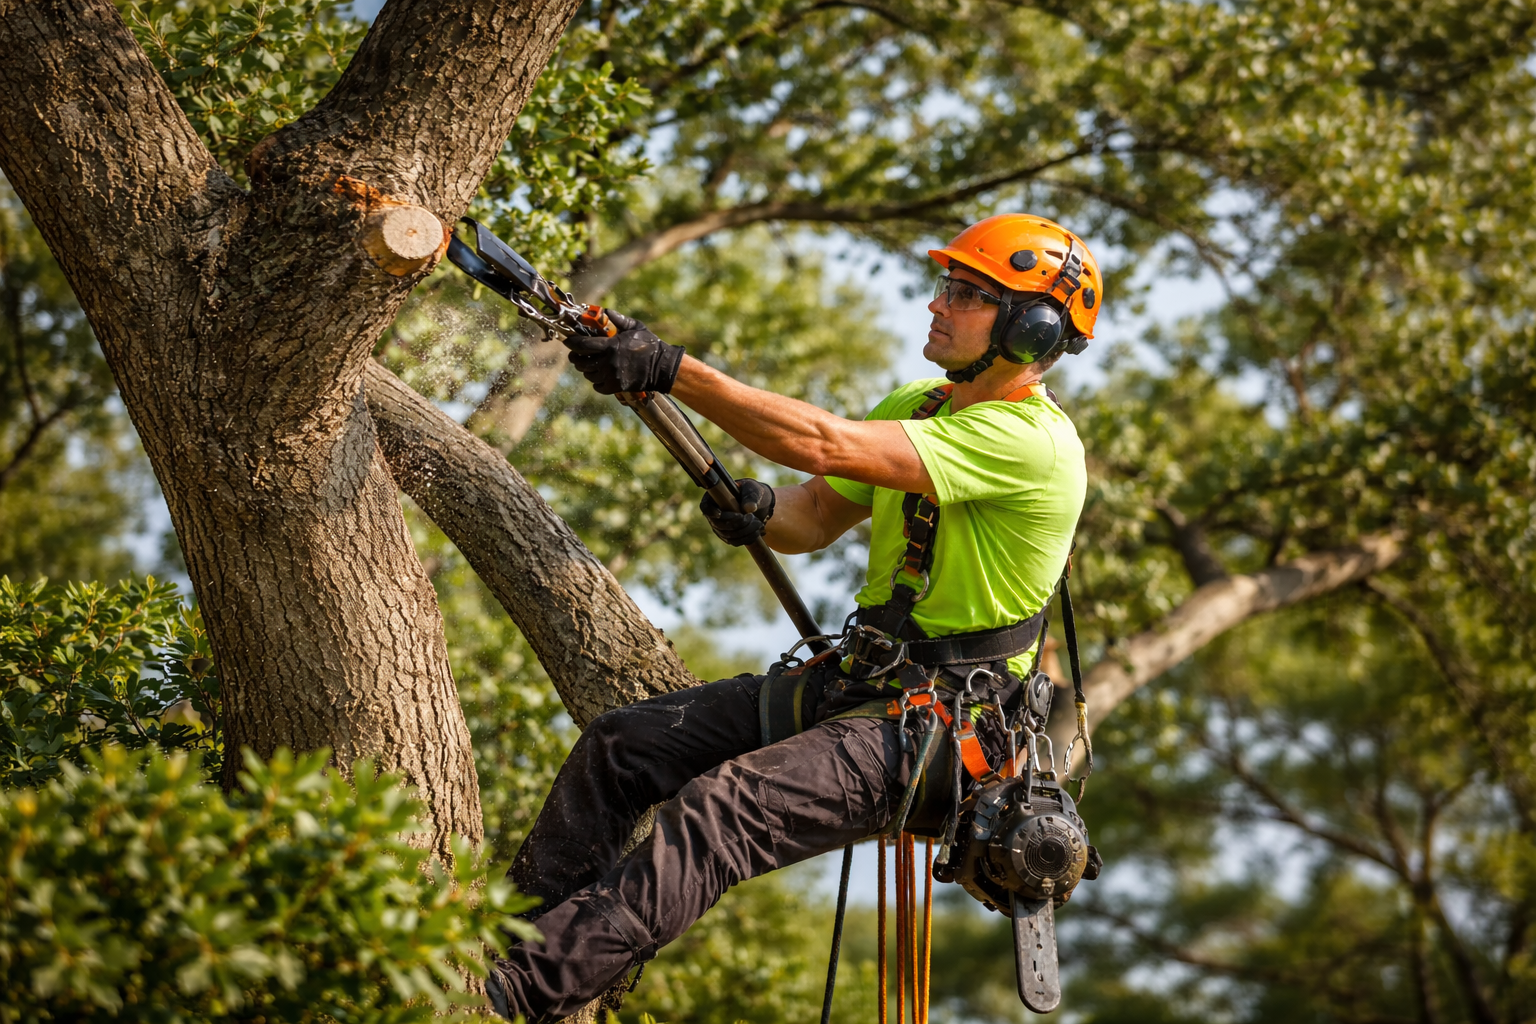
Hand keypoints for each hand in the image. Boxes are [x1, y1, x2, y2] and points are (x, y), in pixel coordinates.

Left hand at [564, 311, 684, 394]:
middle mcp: (608, 362)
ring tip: (590, 365)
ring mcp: (612, 376)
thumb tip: (606, 311)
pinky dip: (596, 382)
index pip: (582, 345)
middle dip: (576, 358)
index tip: (567, 341)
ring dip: (587, 370)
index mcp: (611, 346)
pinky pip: (597, 386)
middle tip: (576, 355)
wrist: (662, 367)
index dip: (571, 343)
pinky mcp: (616, 387)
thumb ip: (619, 320)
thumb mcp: (635, 327)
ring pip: (588, 375)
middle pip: (581, 362)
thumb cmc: (650, 345)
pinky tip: (600, 375)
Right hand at [699, 479, 775, 545]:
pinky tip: (757, 531)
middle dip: (735, 523)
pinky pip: (734, 541)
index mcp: (715, 498)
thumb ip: (751, 497)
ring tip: (757, 523)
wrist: (759, 504)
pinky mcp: (728, 536)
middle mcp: (714, 514)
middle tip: (751, 517)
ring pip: (727, 535)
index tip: (720, 513)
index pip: (706, 507)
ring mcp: (720, 527)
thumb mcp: (753, 490)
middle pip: (717, 524)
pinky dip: (747, 538)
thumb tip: (749, 508)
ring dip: (744, 531)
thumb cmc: (752, 492)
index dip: (710, 512)